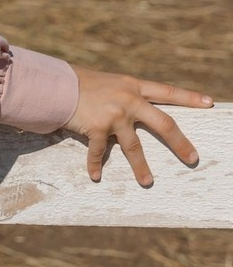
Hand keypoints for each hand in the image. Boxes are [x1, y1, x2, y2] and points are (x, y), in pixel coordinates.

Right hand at [65, 65, 213, 186]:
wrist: (58, 85)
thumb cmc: (82, 83)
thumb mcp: (111, 83)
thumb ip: (127, 94)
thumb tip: (140, 107)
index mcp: (134, 87)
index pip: (168, 92)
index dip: (189, 98)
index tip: (209, 103)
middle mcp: (129, 101)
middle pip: (164, 124)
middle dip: (180, 143)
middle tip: (193, 159)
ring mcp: (115, 116)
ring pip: (134, 147)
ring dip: (141, 167)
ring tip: (147, 183)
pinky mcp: (98, 128)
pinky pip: (99, 152)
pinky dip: (96, 165)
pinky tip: (95, 176)